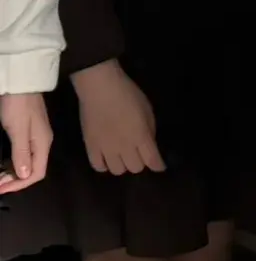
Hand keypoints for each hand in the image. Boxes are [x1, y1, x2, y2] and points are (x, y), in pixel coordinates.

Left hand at [0, 93, 51, 193]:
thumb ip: (22, 153)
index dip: (19, 185)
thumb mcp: (18, 130)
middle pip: (33, 169)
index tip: (1, 189)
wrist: (21, 81)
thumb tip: (26, 176)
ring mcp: (36, 136)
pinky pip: (23, 153)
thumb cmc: (18, 106)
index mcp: (42, 143)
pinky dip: (12, 162)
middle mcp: (42, 142)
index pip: (37, 173)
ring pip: (27, 162)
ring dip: (12, 173)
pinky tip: (3, 164)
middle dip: (14, 180)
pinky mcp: (29, 130)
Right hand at [71, 60, 164, 175]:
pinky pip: (98, 166)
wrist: (100, 89)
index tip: (160, 167)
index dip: (158, 165)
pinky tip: (107, 158)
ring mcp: (105, 149)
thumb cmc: (128, 95)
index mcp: (140, 137)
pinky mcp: (90, 147)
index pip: (152, 160)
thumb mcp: (147, 109)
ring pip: (117, 171)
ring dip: (123, 165)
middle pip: (135, 168)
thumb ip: (149, 129)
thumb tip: (148, 143)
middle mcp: (124, 147)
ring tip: (123, 156)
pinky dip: (105, 166)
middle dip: (141, 163)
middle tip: (140, 155)